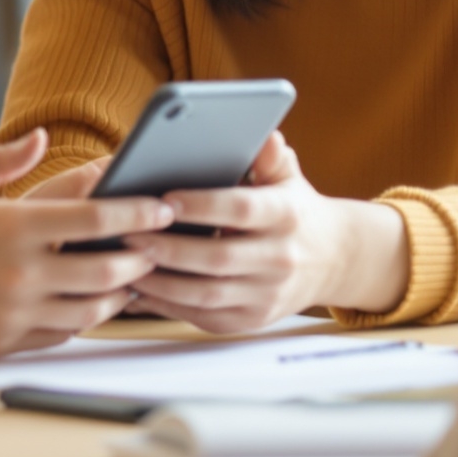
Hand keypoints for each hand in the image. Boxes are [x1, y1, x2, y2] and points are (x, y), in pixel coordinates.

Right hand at [0, 131, 173, 357]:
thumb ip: (0, 161)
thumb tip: (42, 136)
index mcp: (10, 226)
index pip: (94, 220)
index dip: (136, 212)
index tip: (161, 205)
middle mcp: (17, 273)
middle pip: (104, 270)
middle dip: (140, 257)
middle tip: (159, 245)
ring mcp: (11, 313)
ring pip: (89, 310)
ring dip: (119, 294)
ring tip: (133, 278)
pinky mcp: (0, 342)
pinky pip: (59, 335)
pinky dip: (82, 319)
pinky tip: (89, 304)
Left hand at [120, 134, 409, 333]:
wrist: (332, 262)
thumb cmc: (294, 211)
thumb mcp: (288, 178)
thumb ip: (270, 156)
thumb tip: (265, 136)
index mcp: (286, 216)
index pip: (242, 210)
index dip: (203, 205)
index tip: (166, 198)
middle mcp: (280, 258)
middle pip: (218, 258)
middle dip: (169, 248)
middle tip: (128, 234)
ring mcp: (266, 295)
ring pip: (206, 294)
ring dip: (161, 281)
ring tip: (125, 263)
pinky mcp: (250, 320)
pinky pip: (203, 316)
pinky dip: (167, 305)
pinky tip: (139, 289)